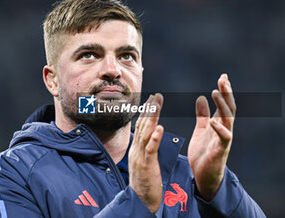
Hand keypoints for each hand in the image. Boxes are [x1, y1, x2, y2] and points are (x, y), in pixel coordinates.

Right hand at [129, 93, 163, 212]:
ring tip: (157, 104)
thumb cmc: (144, 182)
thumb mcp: (143, 162)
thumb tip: (149, 137)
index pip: (141, 126)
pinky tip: (160, 128)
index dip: (147, 112)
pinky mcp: (146, 165)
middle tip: (156, 95)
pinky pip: (151, 150)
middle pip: (143, 125)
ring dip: (152, 118)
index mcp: (137, 148)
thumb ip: (145, 149)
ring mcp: (140, 157)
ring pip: (146, 133)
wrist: (139, 200)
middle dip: (150, 109)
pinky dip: (155, 138)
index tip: (152, 100)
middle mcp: (136, 149)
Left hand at [188, 74, 235, 200]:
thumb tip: (201, 97)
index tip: (222, 77)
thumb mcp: (201, 129)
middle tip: (223, 79)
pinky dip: (219, 129)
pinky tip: (214, 121)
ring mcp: (223, 140)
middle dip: (226, 93)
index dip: (224, 91)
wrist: (202, 174)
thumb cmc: (203, 152)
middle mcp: (224, 129)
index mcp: (219, 124)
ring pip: (228, 120)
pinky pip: (223, 138)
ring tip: (216, 93)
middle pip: (228, 108)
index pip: (224, 104)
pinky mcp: (220, 150)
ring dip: (222, 106)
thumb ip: (202, 114)